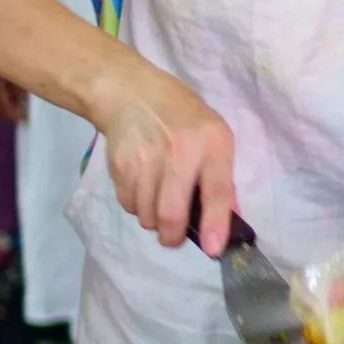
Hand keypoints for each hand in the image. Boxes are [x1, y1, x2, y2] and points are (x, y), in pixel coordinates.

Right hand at [97, 66, 235, 255]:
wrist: (133, 94)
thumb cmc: (184, 119)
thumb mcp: (215, 137)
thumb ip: (220, 179)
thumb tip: (224, 224)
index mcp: (212, 143)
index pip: (216, 191)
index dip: (215, 224)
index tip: (214, 249)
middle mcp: (179, 151)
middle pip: (170, 213)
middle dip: (173, 236)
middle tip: (175, 236)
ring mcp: (146, 158)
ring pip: (147, 216)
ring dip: (154, 220)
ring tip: (159, 199)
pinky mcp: (120, 165)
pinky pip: (128, 205)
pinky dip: (137, 206)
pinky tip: (143, 186)